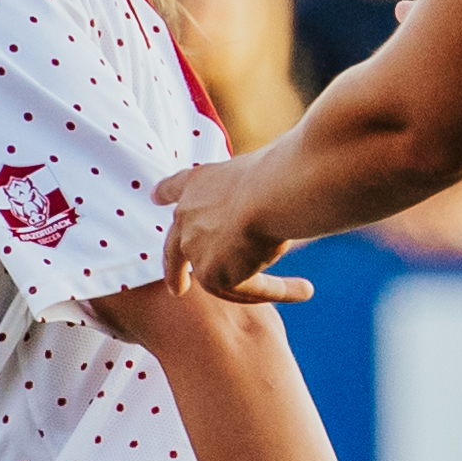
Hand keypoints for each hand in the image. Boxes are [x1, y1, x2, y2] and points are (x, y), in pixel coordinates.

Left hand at [150, 152, 310, 306]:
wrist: (271, 192)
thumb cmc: (275, 173)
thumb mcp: (258, 169)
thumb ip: (251, 187)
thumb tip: (256, 196)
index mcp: (196, 183)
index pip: (176, 188)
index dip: (167, 194)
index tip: (156, 198)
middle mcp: (187, 217)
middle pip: (177, 247)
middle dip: (176, 271)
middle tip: (177, 289)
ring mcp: (195, 248)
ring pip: (225, 274)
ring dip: (258, 285)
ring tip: (283, 291)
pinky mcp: (212, 275)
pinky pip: (249, 289)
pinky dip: (280, 290)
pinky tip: (305, 290)